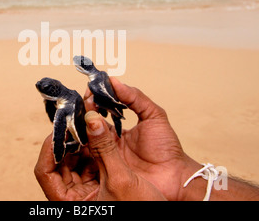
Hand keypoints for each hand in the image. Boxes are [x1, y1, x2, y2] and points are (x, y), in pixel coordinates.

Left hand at [34, 111, 165, 200]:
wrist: (172, 211)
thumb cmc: (143, 210)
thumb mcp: (120, 179)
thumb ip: (104, 147)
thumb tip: (90, 118)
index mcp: (71, 203)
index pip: (45, 170)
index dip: (51, 146)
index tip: (62, 126)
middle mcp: (76, 196)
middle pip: (60, 161)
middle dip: (70, 138)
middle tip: (77, 116)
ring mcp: (88, 189)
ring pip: (76, 158)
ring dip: (83, 138)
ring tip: (89, 119)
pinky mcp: (102, 182)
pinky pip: (92, 159)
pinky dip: (95, 144)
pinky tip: (101, 131)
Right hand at [84, 77, 200, 200]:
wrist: (173, 176)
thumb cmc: (167, 148)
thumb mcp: (154, 115)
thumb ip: (135, 97)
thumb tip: (115, 82)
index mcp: (118, 127)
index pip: (100, 109)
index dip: (95, 98)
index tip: (93, 89)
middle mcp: (108, 139)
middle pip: (89, 121)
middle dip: (86, 108)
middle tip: (88, 101)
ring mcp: (105, 153)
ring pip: (86, 135)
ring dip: (84, 122)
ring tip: (88, 113)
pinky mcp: (104, 166)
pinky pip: (89, 153)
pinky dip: (84, 141)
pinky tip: (86, 130)